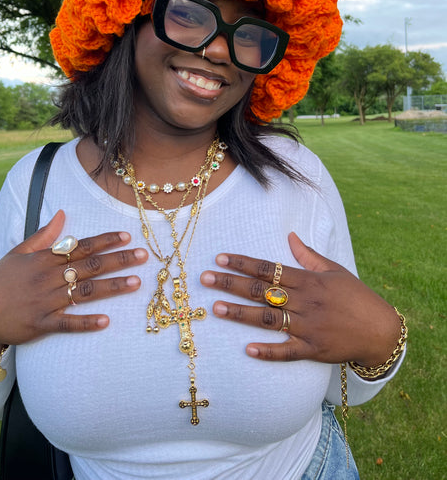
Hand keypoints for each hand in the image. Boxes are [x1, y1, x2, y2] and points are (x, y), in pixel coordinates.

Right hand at [0, 210, 147, 364]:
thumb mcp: (18, 253)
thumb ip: (44, 236)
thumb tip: (62, 214)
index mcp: (44, 259)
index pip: (81, 246)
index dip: (105, 240)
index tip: (127, 236)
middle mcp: (47, 278)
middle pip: (89, 266)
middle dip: (118, 259)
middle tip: (143, 256)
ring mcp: (45, 302)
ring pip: (84, 292)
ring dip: (111, 287)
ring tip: (136, 282)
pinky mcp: (41, 325)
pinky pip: (68, 324)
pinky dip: (86, 322)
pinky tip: (107, 321)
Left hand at [200, 232, 400, 366]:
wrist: (380, 330)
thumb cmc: (356, 296)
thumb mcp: (334, 270)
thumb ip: (308, 255)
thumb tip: (290, 235)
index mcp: (307, 280)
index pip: (268, 268)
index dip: (243, 263)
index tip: (220, 258)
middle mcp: (304, 302)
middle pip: (261, 291)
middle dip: (231, 284)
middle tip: (205, 279)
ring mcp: (307, 326)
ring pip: (268, 319)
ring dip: (240, 314)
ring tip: (216, 308)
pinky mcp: (312, 349)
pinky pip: (287, 351)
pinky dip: (268, 351)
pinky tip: (247, 349)